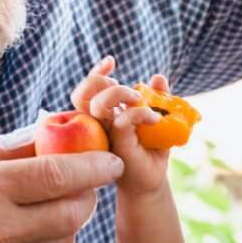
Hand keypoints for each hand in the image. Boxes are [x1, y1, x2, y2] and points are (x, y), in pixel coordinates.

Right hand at [0, 134, 122, 242]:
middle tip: (90, 175)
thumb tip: (54, 129)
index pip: (58, 174)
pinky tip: (42, 220)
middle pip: (71, 210)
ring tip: (63, 195)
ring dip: (74, 214)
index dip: (93, 165)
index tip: (112, 158)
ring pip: (65, 236)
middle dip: (89, 191)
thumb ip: (9, 147)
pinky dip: (56, 236)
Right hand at [71, 56, 173, 195]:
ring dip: (118, 95)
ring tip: (138, 99)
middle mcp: (98, 124)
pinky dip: (139, 113)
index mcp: (103, 115)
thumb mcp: (158, 119)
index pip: (89, 89)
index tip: (110, 61)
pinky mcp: (116, 146)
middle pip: (83, 94)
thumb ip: (157, 97)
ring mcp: (104, 136)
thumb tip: (159, 77)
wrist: (150, 181)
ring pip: (97, 106)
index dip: (96, 72)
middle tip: (129, 90)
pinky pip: (122, 121)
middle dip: (100, 81)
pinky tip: (154, 118)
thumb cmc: (150, 151)